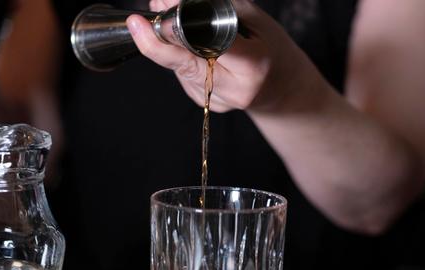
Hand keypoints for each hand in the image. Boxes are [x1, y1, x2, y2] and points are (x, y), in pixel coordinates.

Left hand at [127, 0, 315, 113]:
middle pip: (181, 62)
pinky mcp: (204, 104)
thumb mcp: (256, 20)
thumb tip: (171, 1)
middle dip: (159, 37)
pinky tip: (199, 52)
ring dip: (173, 45)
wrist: (284, 89)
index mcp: (251, 66)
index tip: (144, 22)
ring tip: (185, 29)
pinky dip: (183, 57)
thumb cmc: (272, 48)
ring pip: (178, 67)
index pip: (203, 48)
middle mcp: (232, 90)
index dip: (171, 34)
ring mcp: (215, 102)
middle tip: (141, 19)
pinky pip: (182, 74)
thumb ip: (218, 8)